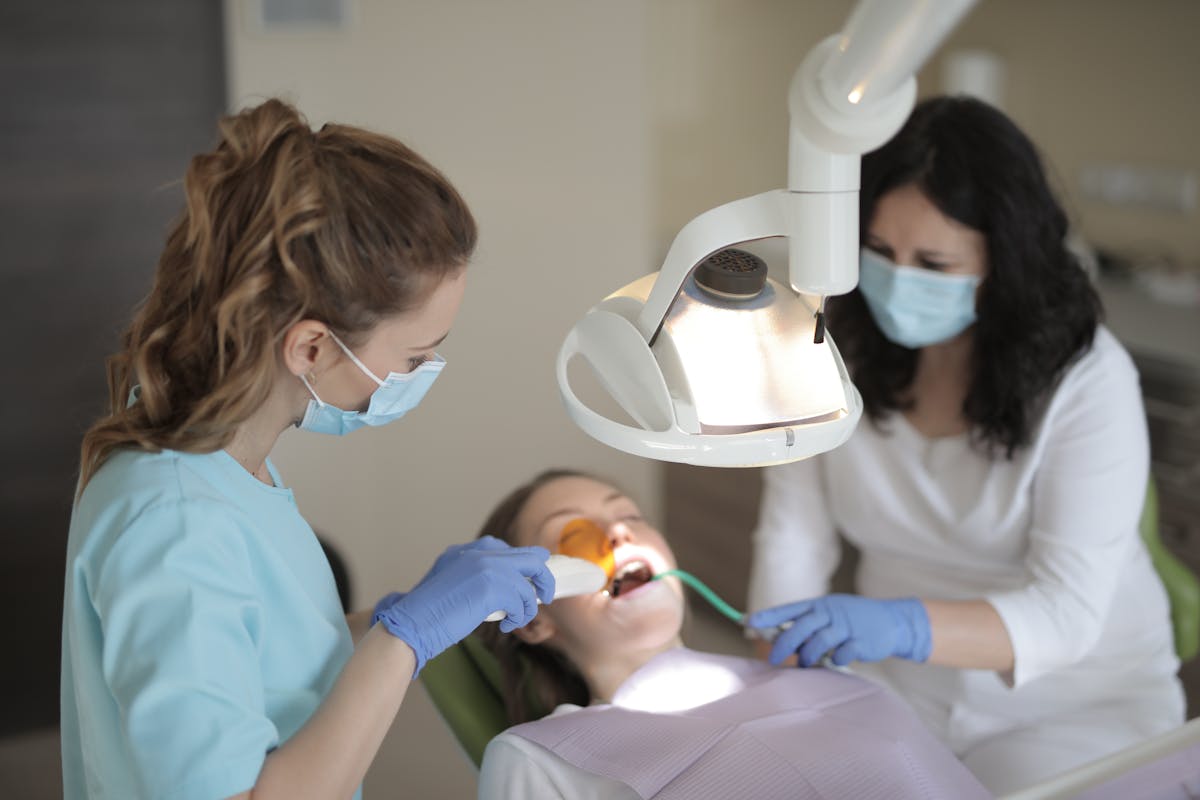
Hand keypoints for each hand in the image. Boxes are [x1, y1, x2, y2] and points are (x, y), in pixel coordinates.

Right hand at [373, 537, 553, 674]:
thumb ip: (473, 578)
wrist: (411, 623)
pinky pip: (521, 601)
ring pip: (528, 583)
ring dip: (527, 606)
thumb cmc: (426, 613)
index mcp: (466, 550)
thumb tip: (504, 590)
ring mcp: (486, 566)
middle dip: (542, 577)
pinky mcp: (491, 586)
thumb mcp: (449, 583)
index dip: (522, 565)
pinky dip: (519, 616)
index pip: (506, 549)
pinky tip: (508, 625)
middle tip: (544, 595)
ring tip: (516, 620)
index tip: (528, 582)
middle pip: (529, 557)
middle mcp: (478, 553)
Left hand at [746, 594, 930, 667]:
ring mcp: (845, 627)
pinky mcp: (860, 642)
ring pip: (817, 644)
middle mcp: (830, 613)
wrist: (893, 621)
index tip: (748, 623)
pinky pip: (840, 654)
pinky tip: (837, 660)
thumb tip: (781, 639)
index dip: (768, 617)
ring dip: (808, 657)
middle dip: (784, 646)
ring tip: (806, 663)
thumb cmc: (854, 620)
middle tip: (774, 659)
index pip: (788, 610)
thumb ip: (809, 625)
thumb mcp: (831, 614)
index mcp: (819, 605)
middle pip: (799, 629)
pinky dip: (835, 660)